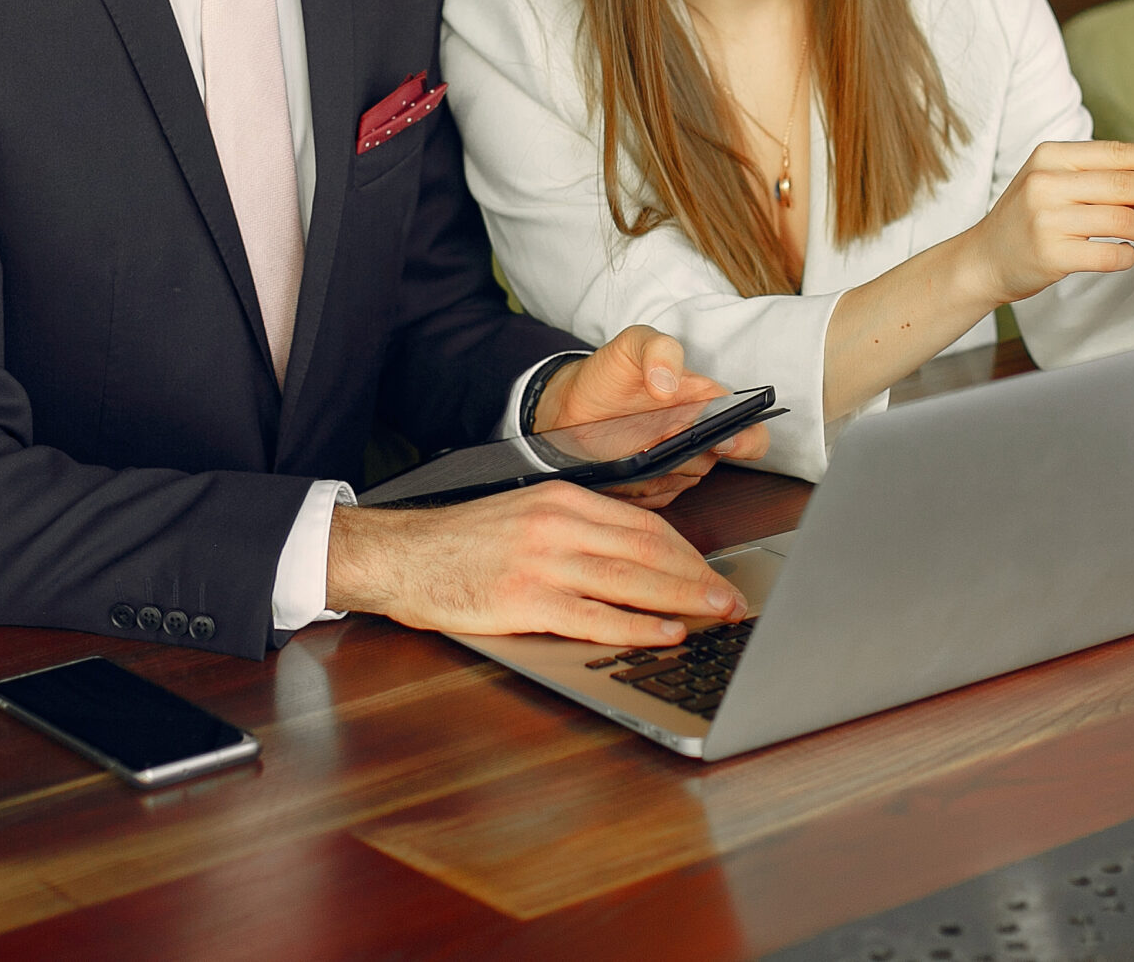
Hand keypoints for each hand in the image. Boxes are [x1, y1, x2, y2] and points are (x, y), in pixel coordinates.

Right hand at [324, 482, 747, 644]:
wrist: (401, 556)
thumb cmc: (461, 544)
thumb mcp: (524, 517)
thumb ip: (576, 531)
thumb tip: (634, 562)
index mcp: (561, 499)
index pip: (643, 524)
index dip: (688, 553)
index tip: (712, 574)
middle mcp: (558, 524)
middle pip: (649, 550)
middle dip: (700, 577)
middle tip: (732, 599)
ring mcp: (542, 562)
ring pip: (632, 580)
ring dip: (684, 600)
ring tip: (717, 615)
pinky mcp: (526, 601)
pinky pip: (595, 616)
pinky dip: (638, 625)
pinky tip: (665, 633)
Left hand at [529, 324, 769, 508]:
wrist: (569, 406)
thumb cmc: (609, 374)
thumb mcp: (632, 345)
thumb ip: (658, 350)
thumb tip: (670, 384)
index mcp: (707, 405)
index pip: (750, 434)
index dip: (747, 442)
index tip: (724, 441)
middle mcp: (696, 439)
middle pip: (711, 463)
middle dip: (686, 454)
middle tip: (658, 439)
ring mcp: (674, 467)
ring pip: (681, 483)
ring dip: (659, 469)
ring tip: (632, 446)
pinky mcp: (650, 489)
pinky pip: (654, 498)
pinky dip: (638, 485)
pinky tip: (620, 464)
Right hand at [958, 141, 1133, 304]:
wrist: (984, 258)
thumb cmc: (1026, 219)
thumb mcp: (1052, 183)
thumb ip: (1099, 177)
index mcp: (1050, 156)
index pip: (1117, 153)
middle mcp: (1046, 183)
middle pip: (1126, 185)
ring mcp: (1046, 219)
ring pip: (1123, 220)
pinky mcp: (1051, 253)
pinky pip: (1109, 253)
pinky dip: (1128, 254)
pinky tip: (1130, 252)